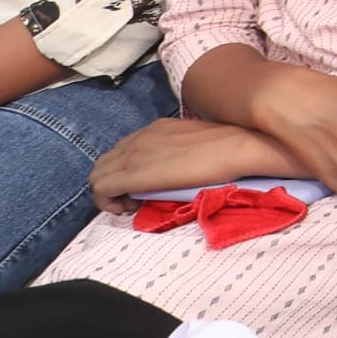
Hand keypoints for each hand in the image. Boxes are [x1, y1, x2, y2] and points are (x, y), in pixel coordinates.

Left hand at [89, 117, 292, 209]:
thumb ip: (174, 152)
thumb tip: (169, 170)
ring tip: (132, 205)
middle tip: (135, 200)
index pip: (120, 152)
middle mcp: (139, 137)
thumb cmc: (228, 147)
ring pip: (97, 175)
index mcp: (155, 129)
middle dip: (112, 185)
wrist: (239, 147)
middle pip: (103, 163)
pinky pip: (101, 188)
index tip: (144, 189)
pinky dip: (108, 202)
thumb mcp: (194, 144)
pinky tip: (130, 208)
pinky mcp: (133, 172)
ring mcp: (134, 153)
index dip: (125, 173)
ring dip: (109, 193)